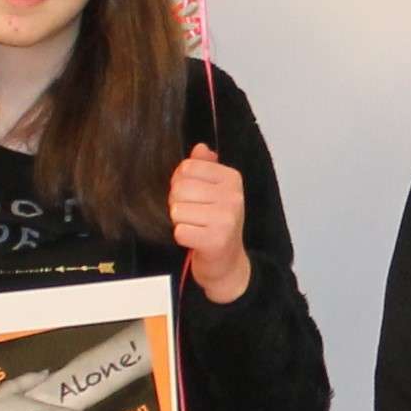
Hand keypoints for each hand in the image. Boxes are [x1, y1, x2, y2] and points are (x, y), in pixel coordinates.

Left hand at [170, 145, 251, 304]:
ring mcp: (226, 219)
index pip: (188, 167)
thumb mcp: (215, 192)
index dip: (181, 182)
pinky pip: (180, 231)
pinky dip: (183, 237)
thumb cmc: (217, 224)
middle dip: (178, 203)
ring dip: (180, 222)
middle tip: (192, 215)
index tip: (193, 196)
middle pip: (180, 188)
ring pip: (177, 210)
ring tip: (195, 227)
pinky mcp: (215, 240)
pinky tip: (195, 239)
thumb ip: (205, 167)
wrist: (228, 263)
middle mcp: (233, 197)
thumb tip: (200, 148)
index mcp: (232, 179)